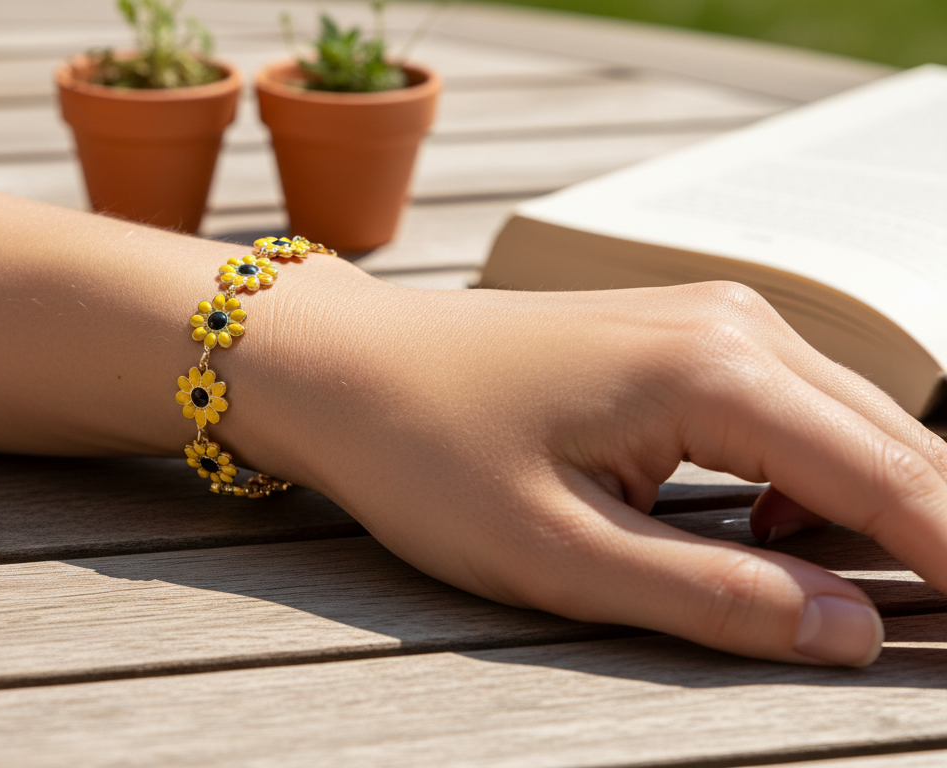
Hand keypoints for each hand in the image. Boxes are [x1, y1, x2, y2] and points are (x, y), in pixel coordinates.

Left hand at [245, 276, 946, 665]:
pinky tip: (771, 527)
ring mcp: (714, 317)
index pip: (894, 481)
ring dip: (882, 510)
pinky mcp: (687, 333)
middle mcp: (737, 325)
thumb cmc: (425, 452)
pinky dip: (821, 476)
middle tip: (939, 638)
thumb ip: (712, 596)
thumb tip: (850, 633)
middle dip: (938, 540)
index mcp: (717, 373)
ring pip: (853, 424)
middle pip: (897, 445)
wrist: (346, 365)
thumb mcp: (557, 552)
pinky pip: (796, 408)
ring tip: (882, 599)